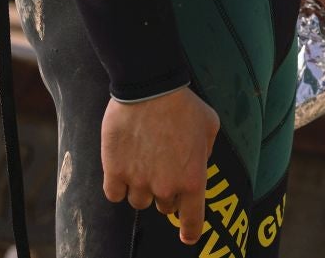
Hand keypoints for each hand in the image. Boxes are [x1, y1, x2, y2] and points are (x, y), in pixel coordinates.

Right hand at [100, 88, 218, 244]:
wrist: (149, 88)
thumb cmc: (184, 104)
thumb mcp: (210, 124)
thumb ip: (206, 149)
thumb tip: (199, 161)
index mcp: (193, 180)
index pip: (193, 221)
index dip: (190, 231)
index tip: (187, 236)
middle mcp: (166, 188)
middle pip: (164, 206)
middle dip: (165, 192)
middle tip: (163, 167)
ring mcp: (138, 182)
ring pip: (138, 201)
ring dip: (141, 188)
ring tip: (142, 161)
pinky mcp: (114, 173)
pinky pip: (114, 194)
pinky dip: (118, 185)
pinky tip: (122, 167)